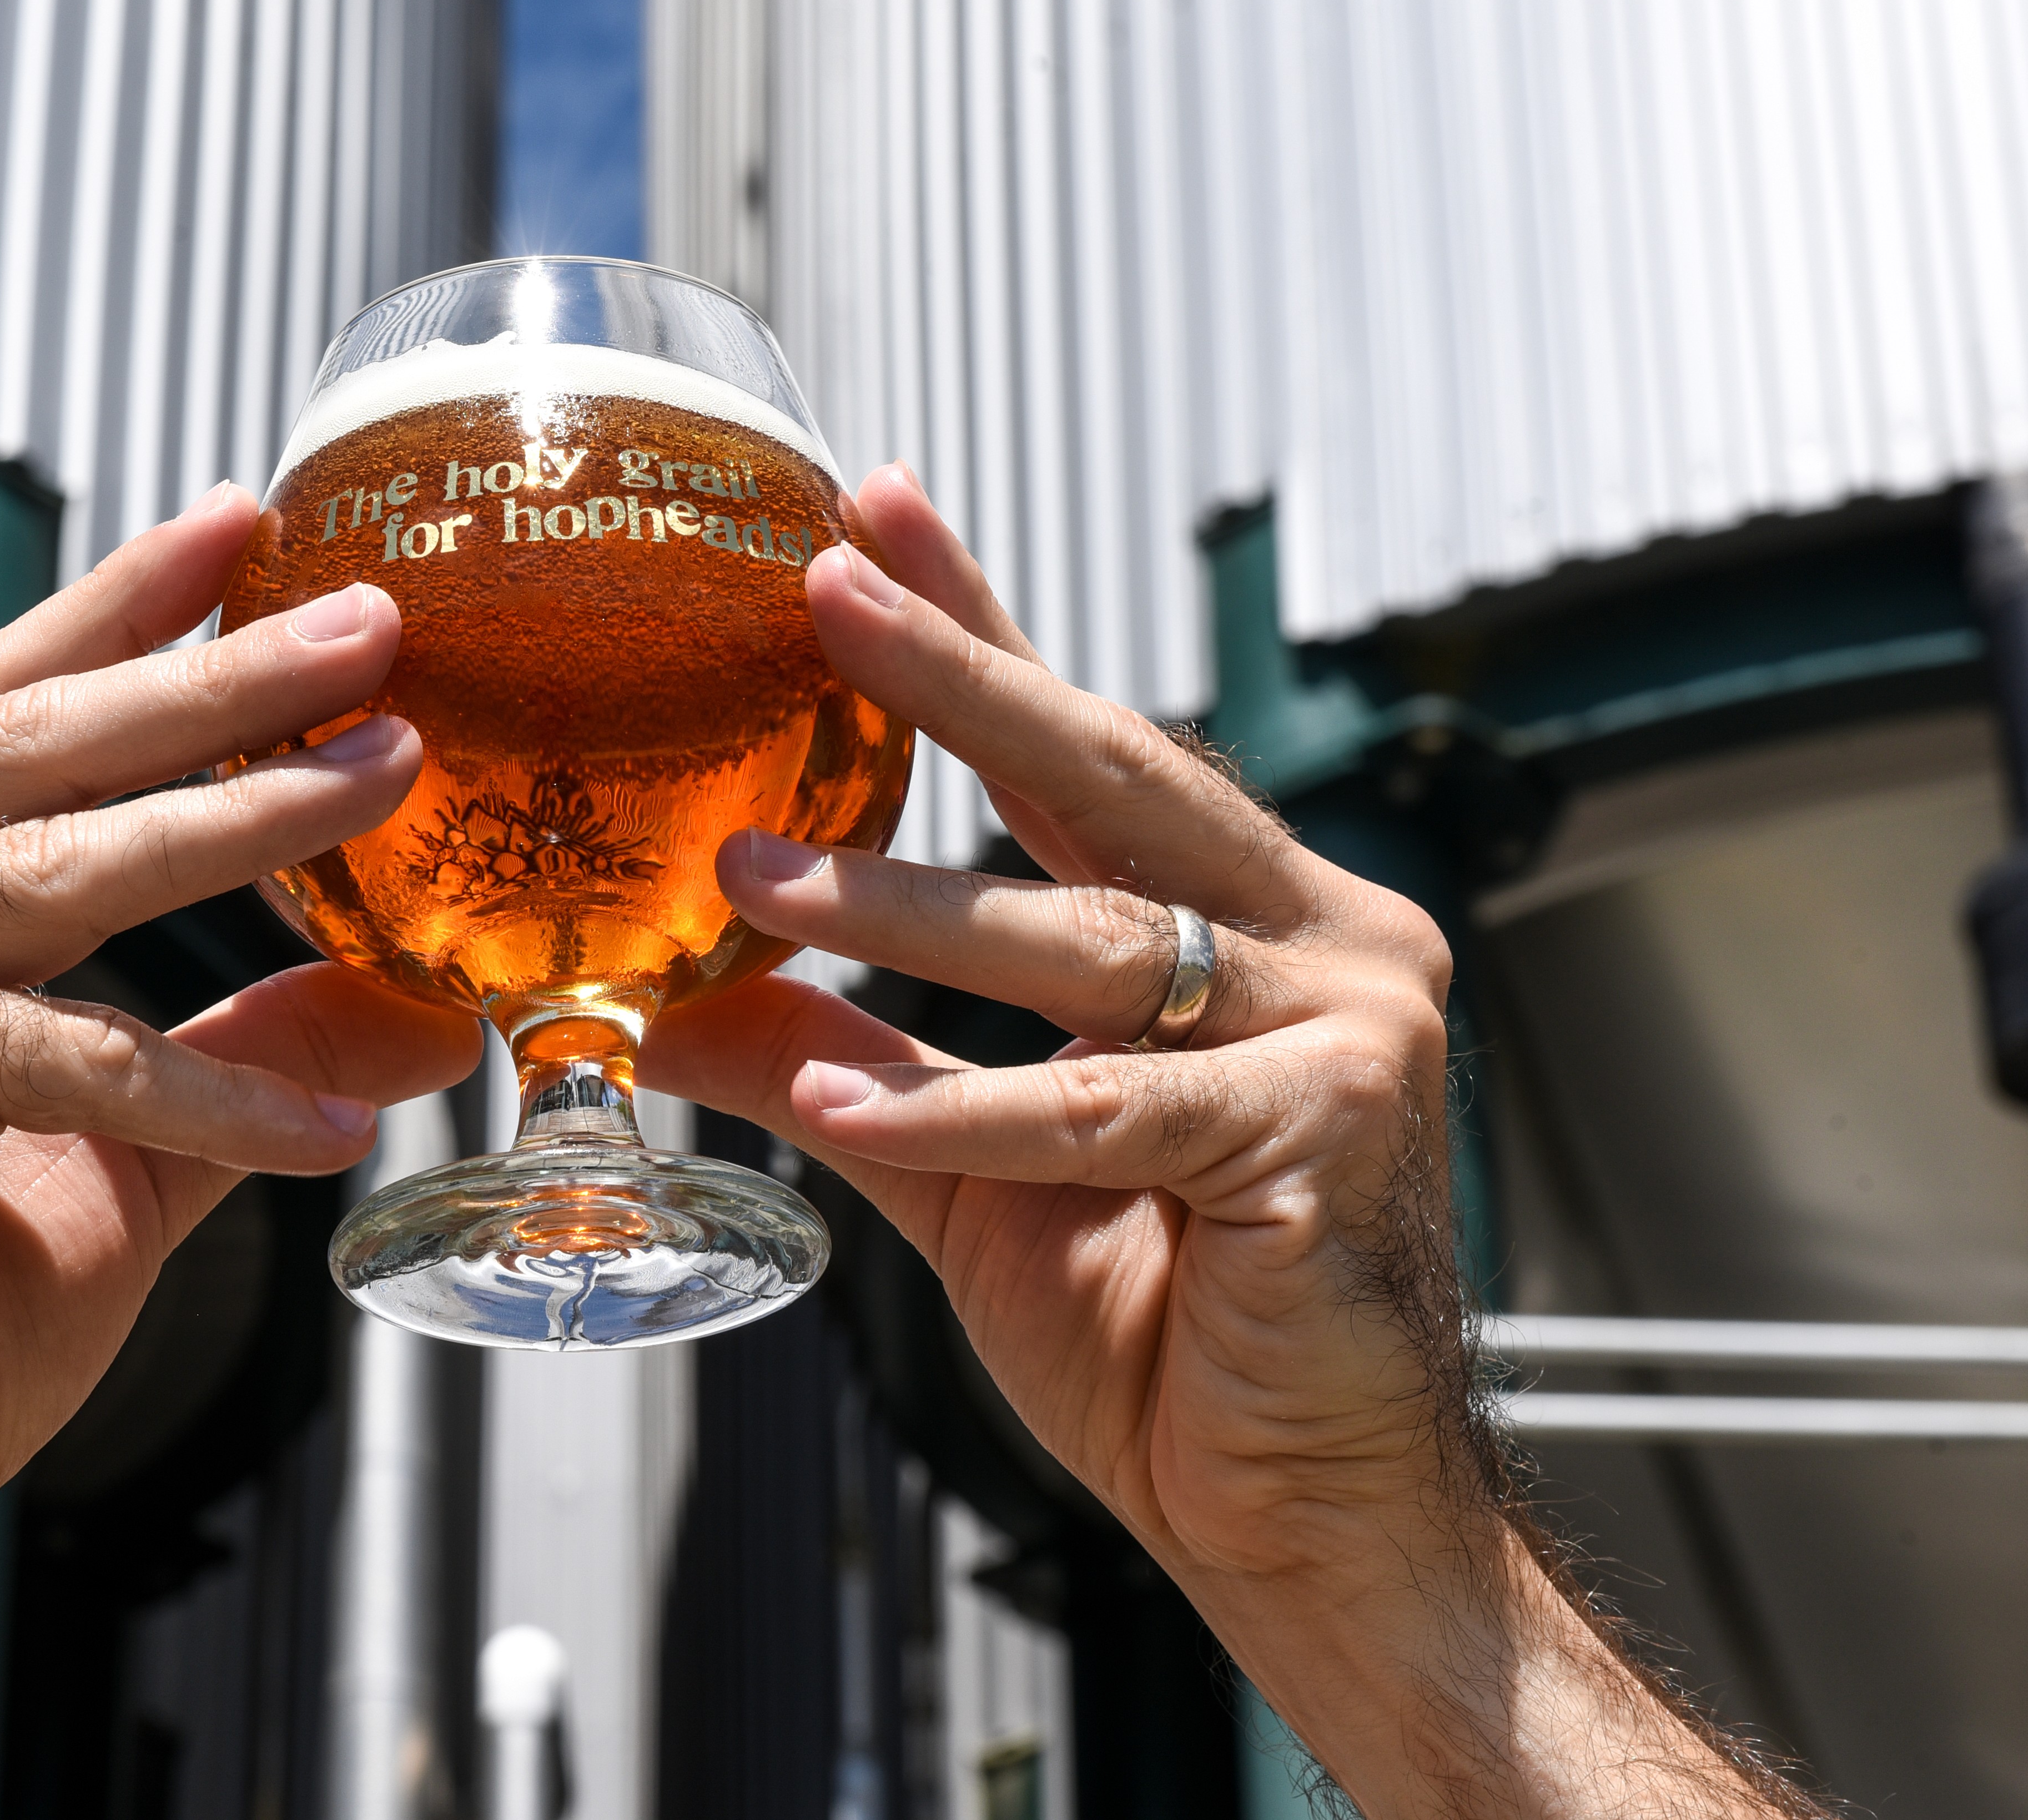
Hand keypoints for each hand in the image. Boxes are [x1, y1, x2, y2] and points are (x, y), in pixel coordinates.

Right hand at [0, 485, 477, 1817]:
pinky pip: (70, 1060)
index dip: (108, 615)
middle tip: (361, 618)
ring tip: (388, 767)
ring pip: (48, 865)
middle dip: (201, 672)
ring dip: (236, 811)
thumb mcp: (106, 1159)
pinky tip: (337, 1128)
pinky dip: (214, 1097)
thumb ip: (229, 1058)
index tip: (233, 529)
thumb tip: (399, 1002)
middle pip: (18, 749)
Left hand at [648, 468, 1818, 1818]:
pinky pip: (1103, 1111)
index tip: (870, 514)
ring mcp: (1344, 1029)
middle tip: (825, 585)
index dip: (978, 629)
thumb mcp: (970, 1173)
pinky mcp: (1328, 1141)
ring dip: (902, 904)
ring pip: (1084, 942)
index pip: (1086, 751)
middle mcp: (1318, 939)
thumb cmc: (1167, 1331)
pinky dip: (961, 1106)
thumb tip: (682, 997)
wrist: (1306, 1512)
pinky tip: (832, 1090)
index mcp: (1248, 920)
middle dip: (956, 677)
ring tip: (750, 870)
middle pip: (1106, 777)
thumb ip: (853, 1064)